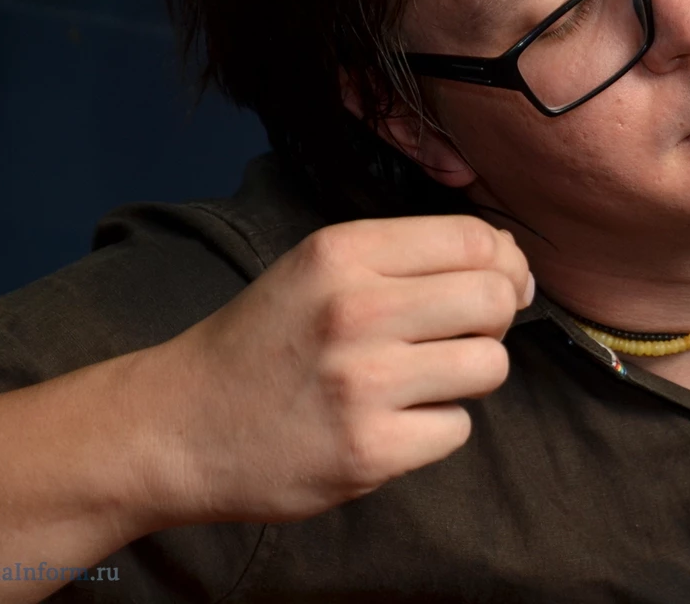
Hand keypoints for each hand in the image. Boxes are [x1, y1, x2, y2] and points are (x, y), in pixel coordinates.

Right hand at [145, 215, 532, 524]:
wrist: (178, 427)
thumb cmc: (265, 343)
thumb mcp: (320, 270)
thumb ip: (409, 258)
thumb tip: (512, 263)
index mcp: (343, 253)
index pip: (474, 238)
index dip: (505, 263)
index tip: (501, 283)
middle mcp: (354, 310)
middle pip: (494, 298)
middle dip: (495, 318)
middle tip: (462, 335)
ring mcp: (362, 383)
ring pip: (489, 366)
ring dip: (469, 376)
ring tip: (422, 380)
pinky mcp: (369, 451)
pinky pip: (457, 430)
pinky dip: (435, 429)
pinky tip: (391, 422)